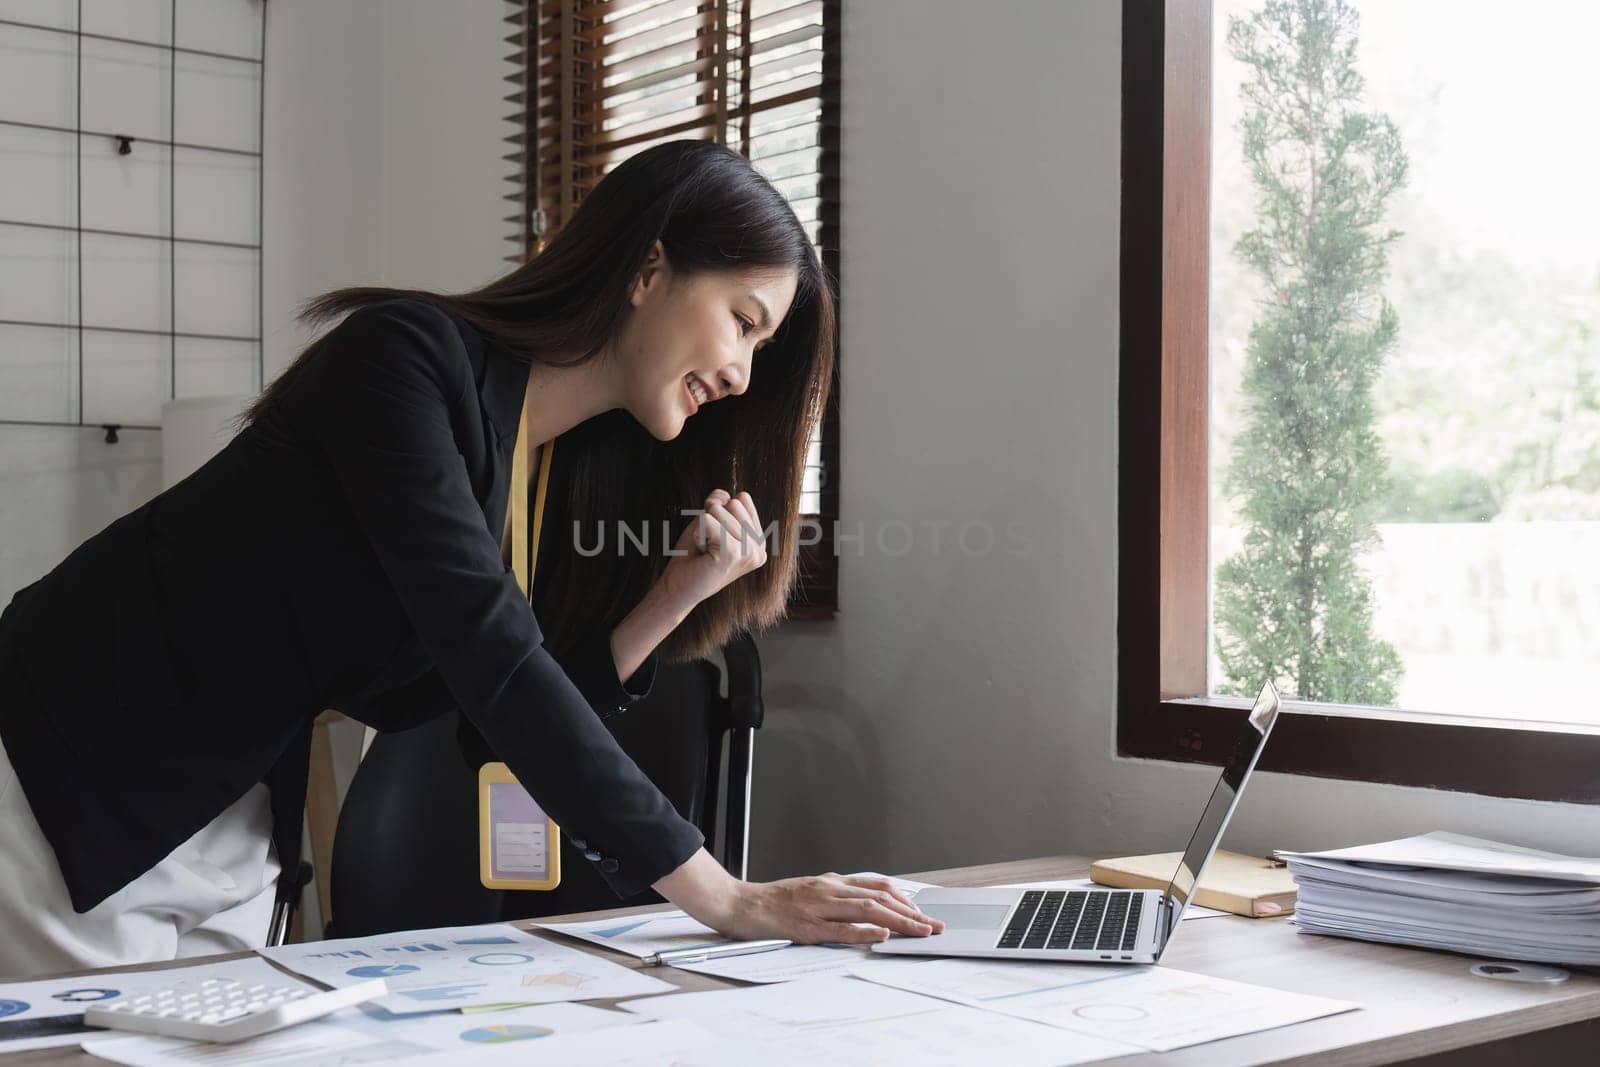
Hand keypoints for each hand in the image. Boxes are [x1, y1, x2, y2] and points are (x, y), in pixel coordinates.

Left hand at [658, 489, 768, 608]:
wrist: (678, 587)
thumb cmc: (694, 556)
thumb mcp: (710, 521)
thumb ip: (720, 503)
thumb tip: (722, 496)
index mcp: (759, 542)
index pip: (743, 499)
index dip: (721, 511)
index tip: (715, 535)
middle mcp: (759, 549)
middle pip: (734, 503)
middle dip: (713, 518)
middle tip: (709, 543)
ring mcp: (749, 552)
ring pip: (719, 510)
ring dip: (704, 528)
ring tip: (706, 549)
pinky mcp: (733, 554)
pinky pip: (708, 521)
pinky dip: (698, 533)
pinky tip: (702, 552)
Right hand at [718, 873, 946, 944]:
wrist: (740, 903)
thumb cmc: (774, 901)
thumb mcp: (811, 891)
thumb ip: (837, 897)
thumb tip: (865, 906)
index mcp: (831, 882)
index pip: (878, 886)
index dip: (905, 899)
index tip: (924, 914)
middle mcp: (829, 889)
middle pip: (880, 897)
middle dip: (912, 913)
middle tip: (934, 927)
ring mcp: (818, 907)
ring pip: (867, 909)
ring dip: (898, 921)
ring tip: (919, 931)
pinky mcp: (806, 926)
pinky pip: (840, 929)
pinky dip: (864, 932)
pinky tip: (882, 936)